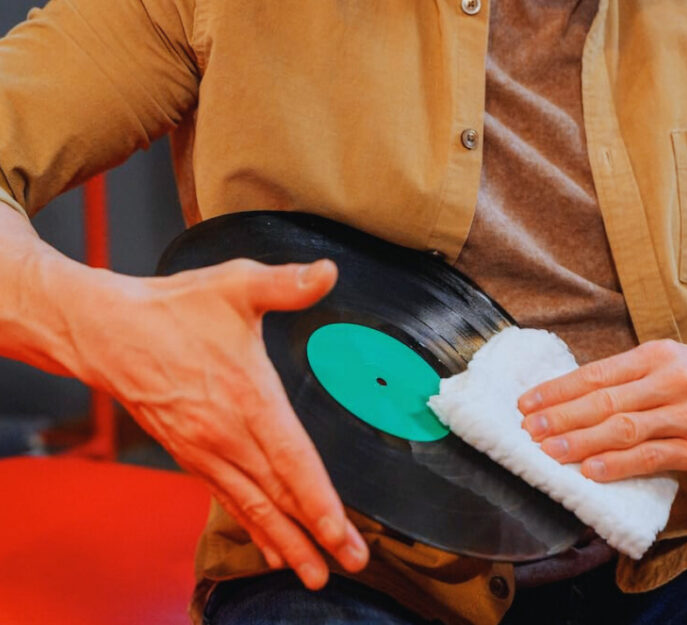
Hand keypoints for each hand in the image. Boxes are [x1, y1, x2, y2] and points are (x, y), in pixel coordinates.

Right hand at [69, 258, 366, 588]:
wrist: (107, 333)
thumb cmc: (173, 311)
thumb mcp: (235, 287)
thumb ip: (286, 285)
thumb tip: (328, 272)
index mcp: (249, 401)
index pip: (294, 463)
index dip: (320, 503)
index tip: (343, 535)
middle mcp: (228, 437)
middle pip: (279, 497)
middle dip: (316, 537)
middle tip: (349, 566)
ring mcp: (207, 451)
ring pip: (254, 507)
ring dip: (286, 542)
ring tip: (313, 572)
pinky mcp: (191, 455)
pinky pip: (229, 499)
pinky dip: (252, 525)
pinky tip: (270, 545)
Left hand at [517, 340, 686, 480]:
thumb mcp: (671, 362)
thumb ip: (627, 378)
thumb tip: (569, 399)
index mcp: (659, 355)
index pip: (598, 373)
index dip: (559, 390)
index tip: (528, 404)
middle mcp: (674, 380)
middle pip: (606, 401)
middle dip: (562, 417)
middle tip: (530, 429)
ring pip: (625, 430)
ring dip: (582, 443)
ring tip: (550, 452)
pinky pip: (652, 458)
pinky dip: (618, 465)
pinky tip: (592, 470)